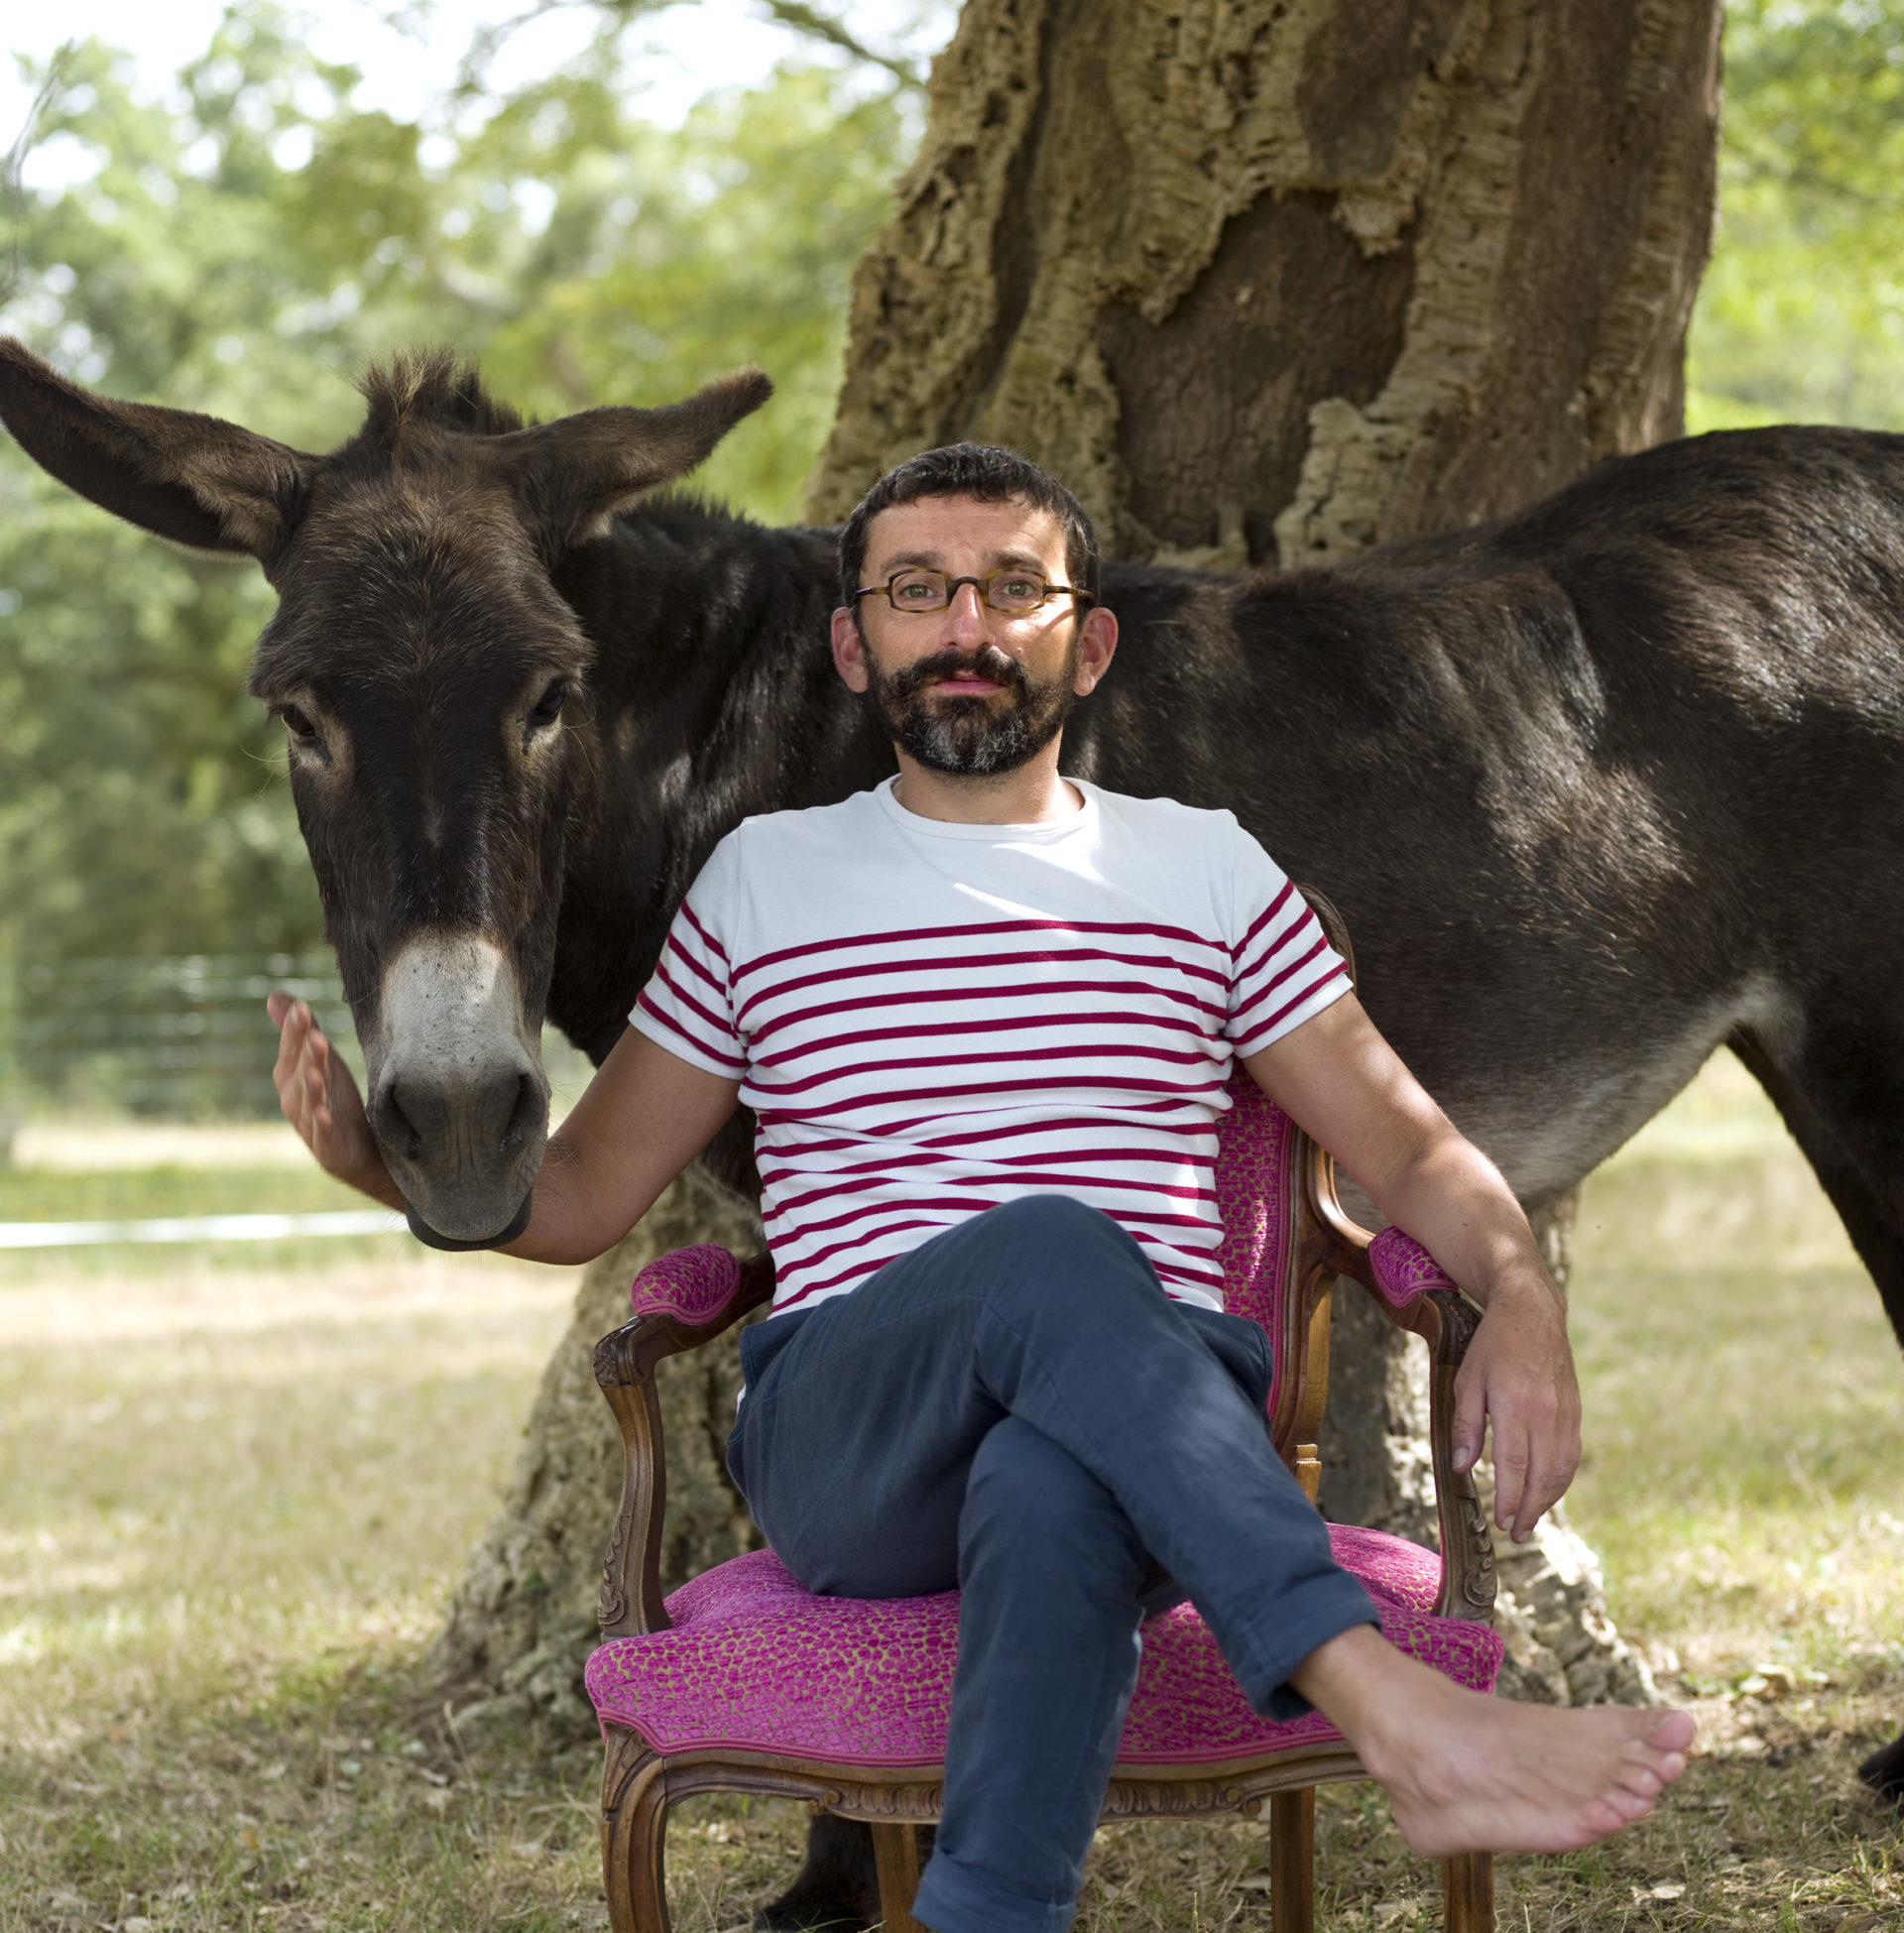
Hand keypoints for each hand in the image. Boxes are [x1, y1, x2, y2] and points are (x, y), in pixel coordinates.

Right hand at [266, 992, 397, 1203]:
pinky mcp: (327, 1146)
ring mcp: (309, 1122)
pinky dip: (321, 1124)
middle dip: (306, 1053)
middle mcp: (295, 1097)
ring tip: (315, 1073)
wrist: (355, 1147)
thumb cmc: (333, 1096)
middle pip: (300, 1072)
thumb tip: (275, 997)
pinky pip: (322, 1134)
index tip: (301, 1008)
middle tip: (314, 1034)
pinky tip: (323, 1114)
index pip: (292, 1048)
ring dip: (311, 1087)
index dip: (295, 1030)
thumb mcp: (320, 1060)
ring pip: (310, 1102)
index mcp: (292, 1074)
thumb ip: (300, 1031)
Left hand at [1450, 1272, 1580, 1543]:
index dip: (1509, 1497)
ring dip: (1547, 1501)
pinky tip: (1546, 1493)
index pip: (1514, 1464)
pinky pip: (1571, 1456)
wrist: (1533, 1313)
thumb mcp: (1467, 1380)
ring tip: (1529, 1522)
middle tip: (1515, 1534)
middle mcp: (1546, 1413)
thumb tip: (1462, 1467)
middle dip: (1528, 1509)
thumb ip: (1466, 1426)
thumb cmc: (1492, 1346)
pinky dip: (1560, 1480)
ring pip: (1561, 1470)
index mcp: (1515, 1404)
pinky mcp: (1575, 1412)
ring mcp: (1565, 1413)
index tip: (1501, 1522)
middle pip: (1541, 1475)